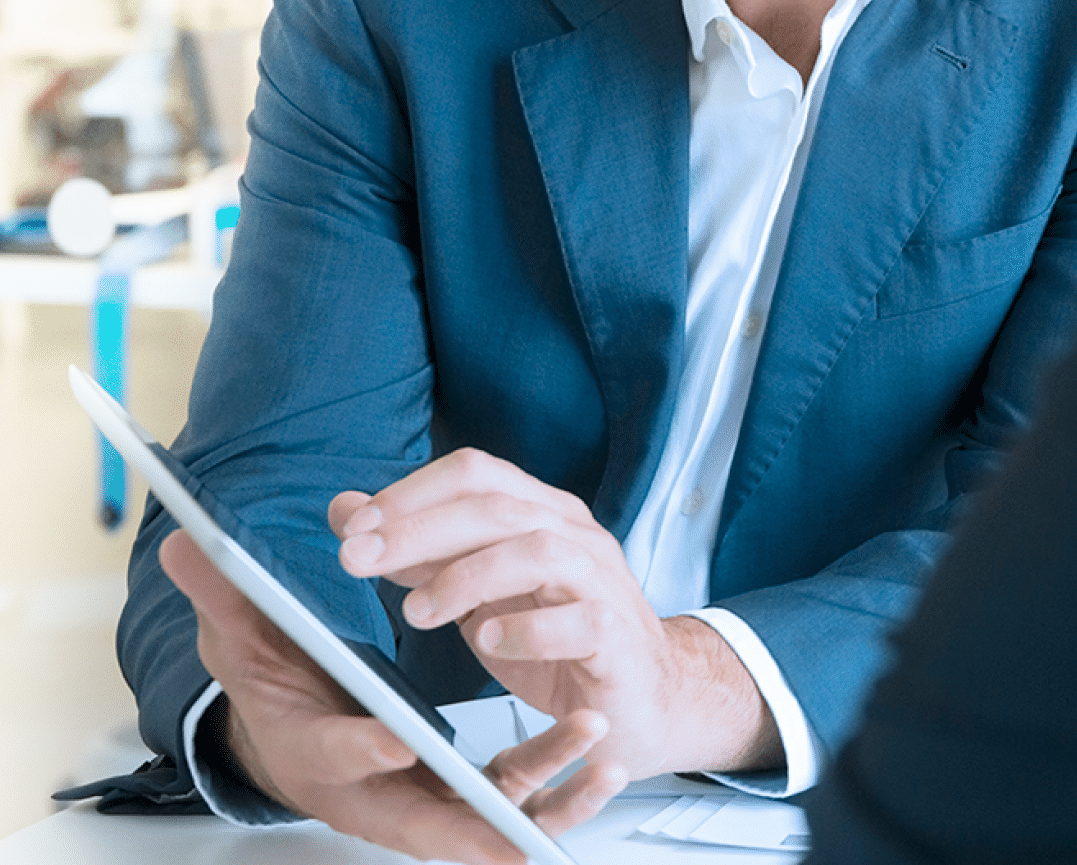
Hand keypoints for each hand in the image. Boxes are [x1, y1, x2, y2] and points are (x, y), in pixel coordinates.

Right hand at [159, 529, 621, 862]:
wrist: (299, 736)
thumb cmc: (279, 692)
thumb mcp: (248, 646)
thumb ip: (227, 599)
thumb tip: (184, 542)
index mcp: (316, 754)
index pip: (334, 758)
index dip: (360, 751)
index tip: (395, 738)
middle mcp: (373, 792)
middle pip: (424, 821)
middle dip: (477, 819)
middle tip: (526, 816)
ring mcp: (422, 800)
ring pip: (486, 815)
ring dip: (543, 794)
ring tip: (593, 751)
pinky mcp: (461, 797)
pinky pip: (516, 804)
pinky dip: (561, 796)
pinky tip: (604, 770)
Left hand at [332, 450, 782, 783]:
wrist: (641, 698)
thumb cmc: (556, 640)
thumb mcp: (476, 592)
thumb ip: (418, 551)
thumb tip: (346, 510)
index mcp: (541, 512)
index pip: (476, 473)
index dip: (411, 493)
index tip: (351, 527)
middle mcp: (574, 534)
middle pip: (497, 506)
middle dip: (418, 529)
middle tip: (356, 559)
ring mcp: (600, 580)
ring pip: (538, 551)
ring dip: (468, 576)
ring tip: (415, 612)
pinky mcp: (614, 635)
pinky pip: (578, 620)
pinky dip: (528, 628)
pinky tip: (488, 642)